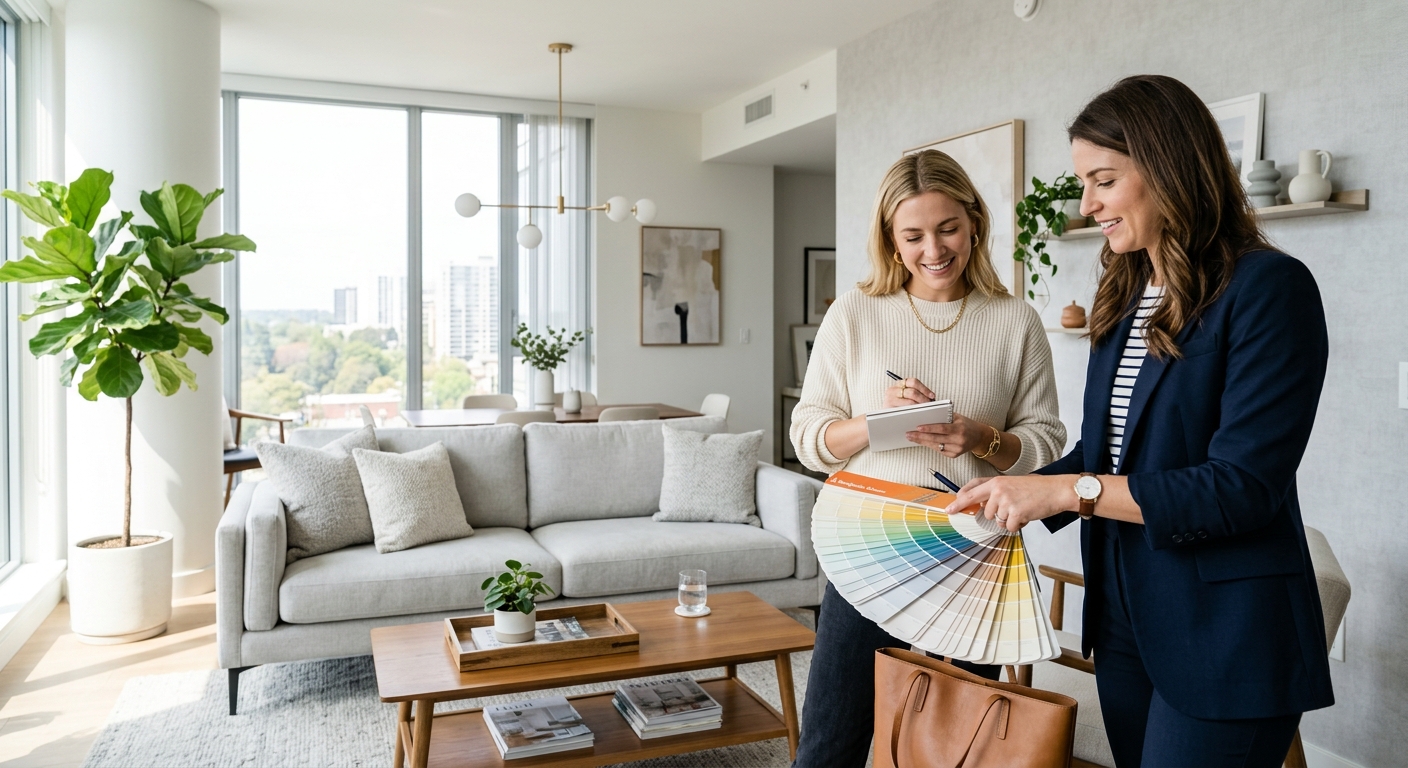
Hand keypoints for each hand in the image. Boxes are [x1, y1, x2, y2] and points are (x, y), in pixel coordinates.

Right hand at [883, 377, 934, 408]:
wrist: (882, 417)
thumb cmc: (897, 407)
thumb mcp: (905, 397)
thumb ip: (916, 394)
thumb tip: (931, 398)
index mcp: (899, 384)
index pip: (913, 382)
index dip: (924, 389)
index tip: (932, 396)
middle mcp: (893, 389)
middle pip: (913, 391)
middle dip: (924, 398)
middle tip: (930, 404)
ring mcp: (890, 398)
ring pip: (910, 401)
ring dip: (920, 405)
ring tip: (925, 409)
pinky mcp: (889, 407)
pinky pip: (905, 409)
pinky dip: (913, 411)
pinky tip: (918, 413)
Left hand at [906, 413, 987, 458]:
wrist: (979, 437)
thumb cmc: (966, 424)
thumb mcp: (958, 417)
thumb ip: (944, 416)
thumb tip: (926, 414)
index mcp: (960, 429)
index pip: (942, 428)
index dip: (929, 428)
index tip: (917, 427)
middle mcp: (959, 440)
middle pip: (936, 439)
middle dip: (920, 436)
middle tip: (909, 434)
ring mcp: (957, 450)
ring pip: (936, 446)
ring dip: (922, 442)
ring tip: (912, 437)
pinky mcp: (954, 455)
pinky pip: (939, 450)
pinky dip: (930, 445)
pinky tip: (922, 441)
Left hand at [943, 475, 1078, 531]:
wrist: (1056, 490)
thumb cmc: (1036, 488)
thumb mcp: (1012, 484)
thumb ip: (995, 492)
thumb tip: (980, 505)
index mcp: (996, 481)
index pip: (971, 492)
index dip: (959, 502)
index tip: (949, 509)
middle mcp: (998, 490)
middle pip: (986, 513)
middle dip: (998, 515)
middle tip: (1015, 506)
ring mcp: (1006, 501)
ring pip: (998, 521)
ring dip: (1009, 520)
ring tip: (1022, 508)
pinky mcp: (1015, 513)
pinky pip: (1009, 527)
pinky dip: (1018, 525)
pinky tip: (1027, 515)